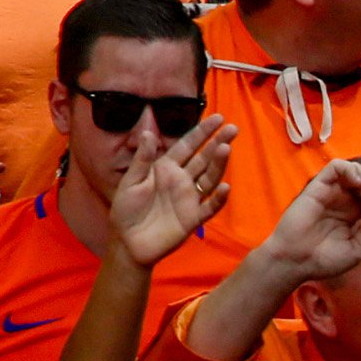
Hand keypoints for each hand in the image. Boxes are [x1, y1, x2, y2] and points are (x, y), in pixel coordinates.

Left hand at [109, 118, 235, 265]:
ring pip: (209, 178)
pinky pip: (209, 207)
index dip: (202, 132)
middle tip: (233, 129)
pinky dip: (218, 198)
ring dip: (218, 165)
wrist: (127, 242)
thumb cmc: (126, 209)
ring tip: (226, 148)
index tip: (218, 118)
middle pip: (203, 159)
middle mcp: (181, 180)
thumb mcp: (130, 181)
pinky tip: (225, 187)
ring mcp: (189, 198)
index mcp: (166, 168)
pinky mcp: (193, 218)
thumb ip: (143, 159)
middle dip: (218, 143)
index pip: (188, 145)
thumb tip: (148, 132)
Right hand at [256, 158, 360, 280]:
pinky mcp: (318, 186)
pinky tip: (357, 184)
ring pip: (355, 169)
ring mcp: (332, 192)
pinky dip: (350, 170)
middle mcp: (344, 200)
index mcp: (355, 214)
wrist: (297, 262)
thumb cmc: (324, 259)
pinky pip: (336, 167)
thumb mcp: (358, 248)